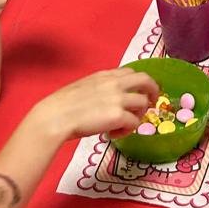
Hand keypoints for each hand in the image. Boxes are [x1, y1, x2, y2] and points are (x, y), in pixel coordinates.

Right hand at [33, 67, 157, 142]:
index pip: (131, 72)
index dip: (139, 83)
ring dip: (137, 116)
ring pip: (143, 103)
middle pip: (146, 80)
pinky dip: (127, 131)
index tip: (139, 93)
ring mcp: (118, 98)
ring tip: (124, 126)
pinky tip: (113, 135)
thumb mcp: (84, 88)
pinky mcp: (118, 115)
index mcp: (105, 75)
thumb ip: (100, 88)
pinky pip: (134, 123)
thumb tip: (109, 98)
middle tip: (151, 104)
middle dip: (153, 91)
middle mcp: (114, 83)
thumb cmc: (62, 106)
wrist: (55, 117)